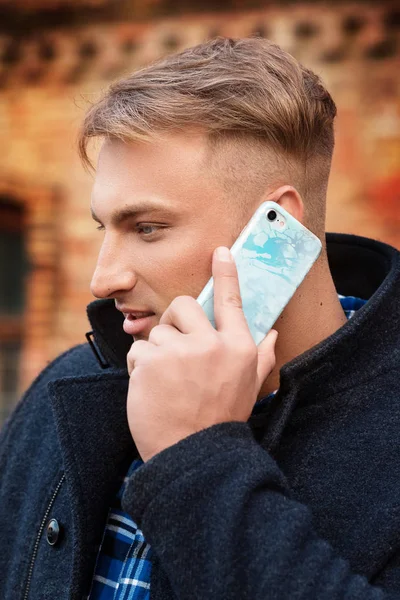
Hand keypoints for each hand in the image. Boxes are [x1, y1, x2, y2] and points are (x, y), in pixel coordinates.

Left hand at [126, 246, 277, 461]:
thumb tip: (272, 332)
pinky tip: (151, 389)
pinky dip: (139, 368)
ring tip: (166, 382)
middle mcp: (211, 345)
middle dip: (175, 322)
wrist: (192, 456)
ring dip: (156, 354)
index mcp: (238, 348)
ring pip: (156, 332)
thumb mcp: (250, 388)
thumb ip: (261, 356)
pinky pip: (138, 351)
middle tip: (175, 348)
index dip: (226, 274)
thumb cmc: (221, 420)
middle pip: (183, 305)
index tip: (220, 252)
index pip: (232, 301)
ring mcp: (179, 352)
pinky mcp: (150, 363)